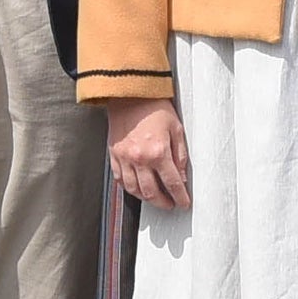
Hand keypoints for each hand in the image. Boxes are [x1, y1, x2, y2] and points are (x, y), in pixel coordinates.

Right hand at [107, 99, 190, 213]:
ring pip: (134, 190)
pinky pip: (120, 179)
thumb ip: (180, 155)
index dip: (180, 196)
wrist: (129, 94)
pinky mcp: (114, 155)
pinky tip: (137, 189)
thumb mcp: (176, 128)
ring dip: (146, 198)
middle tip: (170, 205)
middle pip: (151, 192)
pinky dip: (129, 188)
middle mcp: (139, 159)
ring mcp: (124, 158)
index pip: (172, 183)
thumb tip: (182, 176)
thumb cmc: (153, 107)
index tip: (183, 203)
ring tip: (155, 199)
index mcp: (158, 152)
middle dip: (163, 203)